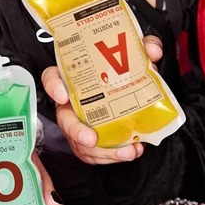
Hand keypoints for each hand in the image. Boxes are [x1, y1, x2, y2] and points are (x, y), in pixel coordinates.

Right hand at [40, 35, 163, 163]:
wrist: (124, 90)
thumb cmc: (117, 73)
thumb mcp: (130, 56)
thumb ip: (140, 48)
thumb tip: (152, 51)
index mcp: (72, 80)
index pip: (52, 78)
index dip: (53, 87)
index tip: (62, 94)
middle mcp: (70, 104)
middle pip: (64, 119)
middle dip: (76, 131)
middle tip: (91, 137)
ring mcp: (78, 125)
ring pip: (81, 142)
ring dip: (104, 151)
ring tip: (127, 151)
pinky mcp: (88, 141)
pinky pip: (94, 153)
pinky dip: (113, 156)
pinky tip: (131, 152)